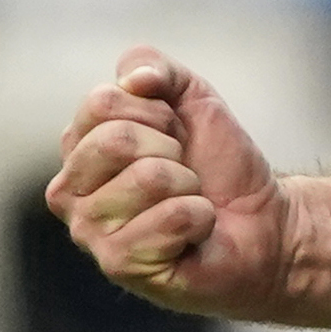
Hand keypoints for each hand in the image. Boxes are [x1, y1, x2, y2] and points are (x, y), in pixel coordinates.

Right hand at [44, 47, 293, 320]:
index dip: (156, 112)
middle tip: (183, 171)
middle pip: (116, 140)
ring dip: (188, 186)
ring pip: (148, 178)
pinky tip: (193, 232)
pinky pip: (171, 217)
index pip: (102, 103)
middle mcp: (69, 192)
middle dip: (170, 148)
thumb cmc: (216, 164)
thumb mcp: (190, 95)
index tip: (173, 134)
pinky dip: (199, 217)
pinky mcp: (121, 264)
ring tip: (187, 201)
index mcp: (77, 148)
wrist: (261, 218)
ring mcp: (91, 233)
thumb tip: (134, 79)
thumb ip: (153, 66)